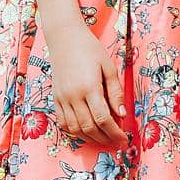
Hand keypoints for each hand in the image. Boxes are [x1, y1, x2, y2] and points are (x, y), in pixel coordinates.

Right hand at [46, 26, 129, 149]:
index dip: (115, 132)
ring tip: (104, 139)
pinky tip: (86, 132)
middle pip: (89, 127)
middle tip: (116, 142)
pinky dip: (75, 132)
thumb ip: (115, 92)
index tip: (124, 139)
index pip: (103, 118)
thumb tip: (122, 114)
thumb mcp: (108, 67)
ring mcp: (61, 98)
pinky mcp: (55, 98)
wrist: (64, 37)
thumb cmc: (90, 49)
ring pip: (75, 129)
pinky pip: (63, 123)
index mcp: (89, 87)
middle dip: (105, 138)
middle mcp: (73, 96)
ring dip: (91, 138)